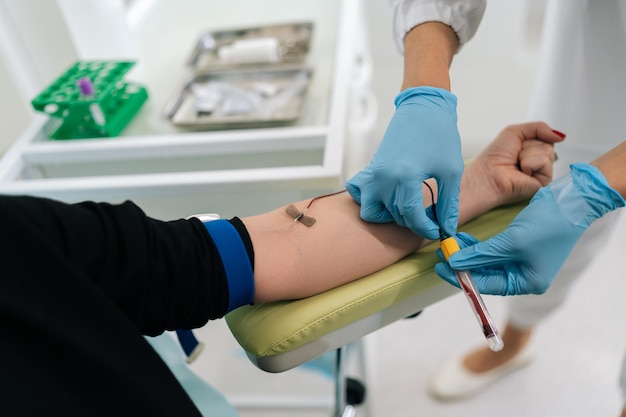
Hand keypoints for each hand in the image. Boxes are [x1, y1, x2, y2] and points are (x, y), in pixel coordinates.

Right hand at [346, 86, 461, 238]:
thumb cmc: (439, 136)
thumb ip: (448, 204)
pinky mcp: (369, 169)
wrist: (422, 109)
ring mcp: (373, 174)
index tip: (437, 231)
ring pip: (372, 211)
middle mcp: (384, 178)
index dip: (426, 229)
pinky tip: (387, 198)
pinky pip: (358, 194)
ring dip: (389, 216)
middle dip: (413, 223)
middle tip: (429, 219)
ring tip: (408, 209)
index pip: (411, 217)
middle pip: (394, 216)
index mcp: (405, 177)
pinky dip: (369, 201)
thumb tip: (448, 228)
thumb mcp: (451, 171)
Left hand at [435, 163, 625, 294]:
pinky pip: (492, 250)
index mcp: (527, 282)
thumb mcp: (511, 242)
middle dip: (463, 263)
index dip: (461, 277)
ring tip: (450, 243)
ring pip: (487, 261)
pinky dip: (478, 245)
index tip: (441, 267)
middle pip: (485, 274)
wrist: (572, 200)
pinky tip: (464, 239)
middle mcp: (524, 275)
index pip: (487, 286)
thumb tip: (454, 263)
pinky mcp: (518, 244)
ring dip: (468, 252)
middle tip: (442, 253)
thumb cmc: (548, 224)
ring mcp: (521, 259)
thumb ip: (481, 255)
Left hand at [463, 122, 564, 210]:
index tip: (516, 145)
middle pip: (547, 143)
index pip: (546, 137)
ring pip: (547, 151)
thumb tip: (561, 136)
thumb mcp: (515, 132)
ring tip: (517, 164)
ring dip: (528, 154)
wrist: (486, 176)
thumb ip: (539, 128)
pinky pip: (545, 162)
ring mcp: (542, 173)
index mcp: (531, 152)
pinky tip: (522, 172)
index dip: (532, 137)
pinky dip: (531, 163)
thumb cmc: (494, 157)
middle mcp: (538, 163)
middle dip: (529, 146)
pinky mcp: (544, 183)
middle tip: (515, 156)